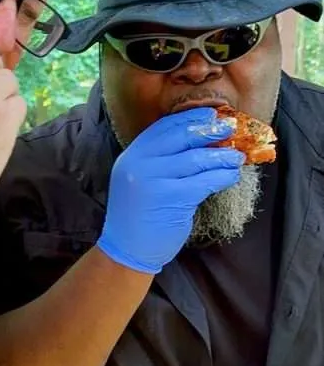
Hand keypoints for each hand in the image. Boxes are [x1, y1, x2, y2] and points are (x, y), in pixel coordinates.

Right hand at [97, 107, 243, 273]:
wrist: (127, 250)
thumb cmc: (140, 216)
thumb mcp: (141, 181)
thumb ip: (161, 160)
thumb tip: (202, 141)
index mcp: (132, 155)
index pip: (164, 127)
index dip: (191, 118)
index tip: (212, 115)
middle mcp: (139, 163)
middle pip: (182, 137)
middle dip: (210, 130)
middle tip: (230, 128)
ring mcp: (153, 180)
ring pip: (197, 159)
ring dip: (222, 156)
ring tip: (237, 156)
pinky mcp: (171, 198)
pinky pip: (204, 181)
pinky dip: (222, 176)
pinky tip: (231, 176)